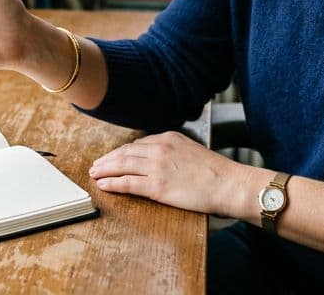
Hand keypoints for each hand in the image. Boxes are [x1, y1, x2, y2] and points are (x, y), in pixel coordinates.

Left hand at [88, 131, 256, 217]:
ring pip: (122, 165)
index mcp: (168, 137)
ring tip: (94, 174)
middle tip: (96, 164)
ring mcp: (156, 166)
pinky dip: (112, 183)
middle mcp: (159, 148)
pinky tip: (103, 185)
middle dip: (108, 159)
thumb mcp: (191, 150)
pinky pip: (127, 183)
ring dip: (105, 169)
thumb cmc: (215, 172)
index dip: (121, 152)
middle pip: (125, 152)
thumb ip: (173, 151)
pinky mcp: (156, 185)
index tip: (112, 157)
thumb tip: (159, 159)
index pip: (137, 144)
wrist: (228, 184)